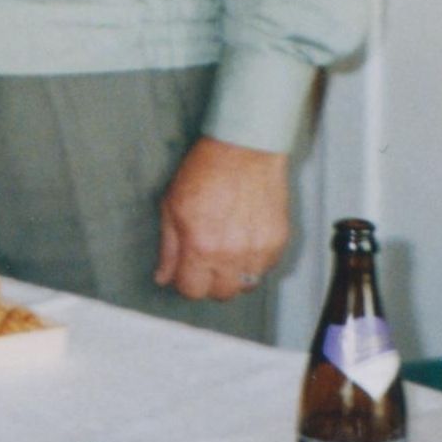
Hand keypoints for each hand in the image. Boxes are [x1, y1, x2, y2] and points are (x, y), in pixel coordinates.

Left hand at [155, 137, 291, 300]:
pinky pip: (266, 268)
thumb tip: (163, 277)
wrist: (244, 147)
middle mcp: (231, 255)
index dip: (185, 281)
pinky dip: (255, 262)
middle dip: (210, 282)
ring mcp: (258, 250)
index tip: (186, 271)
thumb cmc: (206, 170)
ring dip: (235, 274)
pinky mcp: (278, 241)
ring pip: (246, 285)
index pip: (192, 290)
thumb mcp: (172, 205)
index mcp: (200, 247)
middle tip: (206, 261)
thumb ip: (168, 247)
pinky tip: (245, 240)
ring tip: (228, 250)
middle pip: (221, 294)